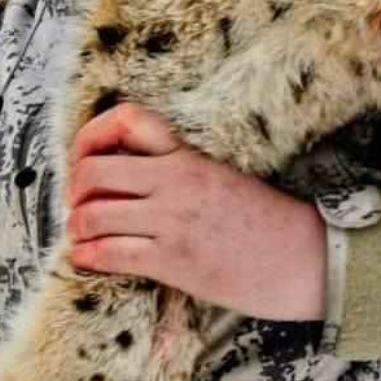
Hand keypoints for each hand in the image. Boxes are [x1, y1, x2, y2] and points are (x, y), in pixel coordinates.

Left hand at [65, 103, 326, 320]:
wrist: (306, 259)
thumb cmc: (267, 224)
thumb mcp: (223, 178)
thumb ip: (179, 172)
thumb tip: (129, 179)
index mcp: (189, 156)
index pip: (127, 120)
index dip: (91, 137)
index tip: (85, 159)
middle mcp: (176, 182)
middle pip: (94, 171)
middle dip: (74, 191)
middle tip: (78, 205)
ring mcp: (173, 220)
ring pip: (93, 214)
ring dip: (77, 227)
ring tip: (80, 235)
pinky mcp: (174, 260)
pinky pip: (110, 253)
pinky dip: (87, 256)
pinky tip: (85, 259)